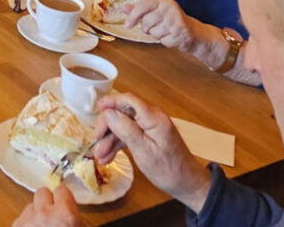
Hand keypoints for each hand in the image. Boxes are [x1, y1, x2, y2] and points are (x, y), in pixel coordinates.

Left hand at [11, 186, 80, 226]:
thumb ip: (74, 215)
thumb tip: (72, 207)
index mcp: (65, 215)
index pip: (62, 190)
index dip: (64, 198)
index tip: (65, 203)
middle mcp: (45, 214)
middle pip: (42, 192)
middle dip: (47, 201)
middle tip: (53, 214)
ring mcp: (28, 220)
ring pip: (30, 205)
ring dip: (36, 213)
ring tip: (43, 225)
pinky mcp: (16, 226)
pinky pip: (21, 218)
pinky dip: (26, 223)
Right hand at [91, 93, 211, 213]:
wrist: (187, 184)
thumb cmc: (168, 170)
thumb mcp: (143, 152)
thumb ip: (126, 130)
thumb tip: (108, 113)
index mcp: (154, 118)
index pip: (129, 100)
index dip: (111, 101)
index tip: (96, 109)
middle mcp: (153, 118)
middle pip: (123, 114)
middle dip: (108, 128)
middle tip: (96, 143)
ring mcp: (151, 127)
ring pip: (124, 126)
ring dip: (111, 140)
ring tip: (101, 156)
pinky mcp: (150, 135)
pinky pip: (130, 134)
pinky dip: (119, 144)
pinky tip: (109, 156)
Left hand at [124, 0, 201, 52]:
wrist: (192, 33)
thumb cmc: (170, 21)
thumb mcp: (155, 12)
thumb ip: (138, 10)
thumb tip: (122, 8)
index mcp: (162, 0)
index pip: (143, 5)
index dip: (133, 15)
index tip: (128, 24)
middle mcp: (170, 7)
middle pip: (146, 21)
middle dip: (147, 28)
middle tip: (156, 26)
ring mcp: (176, 20)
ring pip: (153, 32)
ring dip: (156, 35)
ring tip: (165, 31)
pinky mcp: (180, 32)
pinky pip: (163, 40)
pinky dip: (164, 41)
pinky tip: (171, 36)